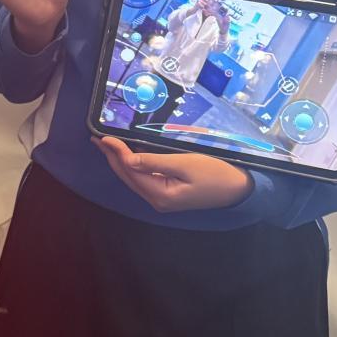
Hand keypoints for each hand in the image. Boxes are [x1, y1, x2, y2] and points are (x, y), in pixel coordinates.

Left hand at [93, 136, 252, 212]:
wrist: (240, 189)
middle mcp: (157, 200)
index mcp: (160, 195)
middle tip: (97, 139)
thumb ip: (155, 162)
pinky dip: (133, 166)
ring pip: (134, 178)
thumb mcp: (185, 164)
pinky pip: (144, 179)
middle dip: (112, 157)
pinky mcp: (168, 194)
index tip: (104, 137)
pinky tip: (127, 156)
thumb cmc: (215, 174)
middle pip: (127, 177)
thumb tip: (128, 159)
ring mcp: (162, 199)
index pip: (130, 171)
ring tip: (106, 145)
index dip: (116, 153)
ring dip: (120, 161)